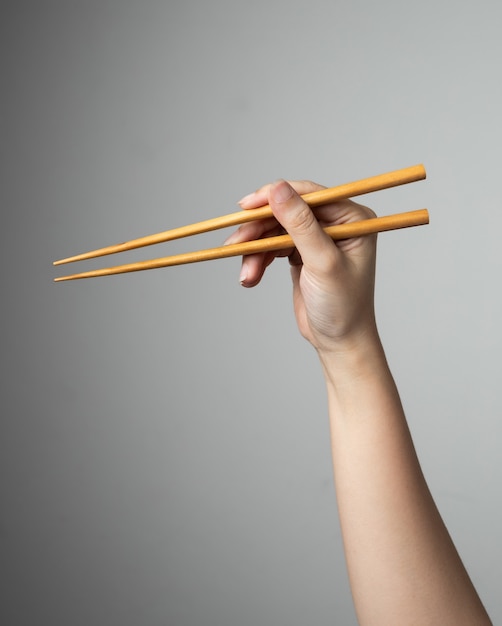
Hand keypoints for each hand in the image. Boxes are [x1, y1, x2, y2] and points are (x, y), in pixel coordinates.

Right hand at [226, 179, 378, 353]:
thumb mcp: (322, 263)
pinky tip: (251, 277)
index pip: (309, 195)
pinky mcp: (300, 252)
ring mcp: (317, 237)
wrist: (339, 342)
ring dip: (255, 251)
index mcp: (352, 218)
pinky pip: (271, 246)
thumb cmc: (343, 306)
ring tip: (246, 275)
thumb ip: (300, 225)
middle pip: (286, 211)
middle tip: (235, 243)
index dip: (275, 196)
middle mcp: (336, 223)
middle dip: (259, 230)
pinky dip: (258, 260)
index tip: (247, 207)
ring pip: (274, 230)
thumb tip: (277, 189)